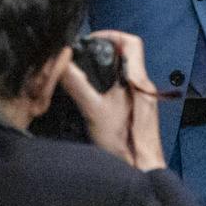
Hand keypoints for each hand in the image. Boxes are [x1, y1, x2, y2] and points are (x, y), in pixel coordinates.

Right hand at [60, 29, 166, 171]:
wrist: (141, 171)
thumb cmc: (124, 145)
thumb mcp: (94, 111)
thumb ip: (78, 85)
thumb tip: (62, 63)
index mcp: (139, 81)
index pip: (132, 43)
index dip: (111, 35)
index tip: (91, 40)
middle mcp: (144, 87)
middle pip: (126, 56)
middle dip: (103, 52)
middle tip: (82, 56)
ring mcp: (141, 99)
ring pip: (123, 72)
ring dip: (104, 69)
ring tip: (82, 73)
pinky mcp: (136, 111)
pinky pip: (122, 88)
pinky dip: (107, 85)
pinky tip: (92, 95)